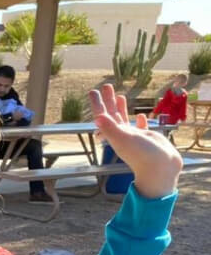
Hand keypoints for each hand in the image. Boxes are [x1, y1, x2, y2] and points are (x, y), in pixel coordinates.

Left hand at [89, 84, 181, 198]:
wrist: (161, 168)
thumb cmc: (142, 155)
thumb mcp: (124, 139)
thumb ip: (110, 128)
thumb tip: (96, 117)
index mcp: (114, 134)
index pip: (103, 116)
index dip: (98, 104)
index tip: (93, 91)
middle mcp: (122, 135)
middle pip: (112, 114)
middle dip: (108, 100)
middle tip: (106, 86)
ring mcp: (134, 136)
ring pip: (125, 119)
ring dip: (121, 107)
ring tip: (120, 95)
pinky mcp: (147, 138)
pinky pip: (140, 127)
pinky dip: (138, 120)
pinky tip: (138, 115)